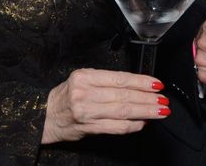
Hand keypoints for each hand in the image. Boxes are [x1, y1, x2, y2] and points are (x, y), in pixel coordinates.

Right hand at [42, 68, 168, 143]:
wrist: (42, 116)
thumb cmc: (65, 97)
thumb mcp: (82, 81)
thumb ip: (105, 82)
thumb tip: (136, 87)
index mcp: (86, 76)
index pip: (120, 78)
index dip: (142, 82)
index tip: (157, 84)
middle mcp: (85, 92)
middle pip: (124, 95)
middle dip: (148, 98)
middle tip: (163, 100)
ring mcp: (86, 111)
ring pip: (123, 111)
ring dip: (145, 111)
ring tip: (159, 111)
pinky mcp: (87, 128)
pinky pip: (115, 127)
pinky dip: (131, 125)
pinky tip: (142, 123)